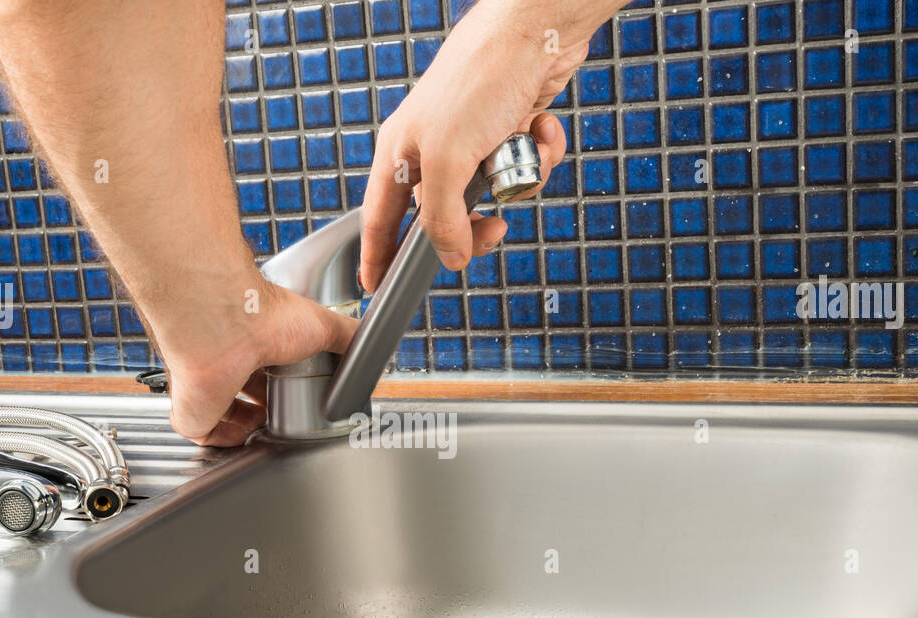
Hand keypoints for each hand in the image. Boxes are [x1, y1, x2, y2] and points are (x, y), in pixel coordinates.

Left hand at [155, 276, 356, 446]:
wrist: (229, 322)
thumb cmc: (264, 314)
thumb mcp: (323, 325)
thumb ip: (348, 336)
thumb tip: (371, 347)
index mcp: (249, 339)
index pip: (260, 367)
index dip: (276, 386)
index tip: (293, 398)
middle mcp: (223, 359)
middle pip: (239, 391)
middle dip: (261, 409)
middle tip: (282, 420)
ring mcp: (204, 383)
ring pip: (219, 412)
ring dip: (242, 426)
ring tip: (266, 435)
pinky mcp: (191, 408)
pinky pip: (201, 432)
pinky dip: (222, 440)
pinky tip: (242, 440)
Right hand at [359, 0, 585, 291]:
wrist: (534, 30)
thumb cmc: (480, 79)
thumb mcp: (449, 161)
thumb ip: (443, 219)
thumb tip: (451, 258)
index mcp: (400, 153)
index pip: (380, 219)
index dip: (378, 256)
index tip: (376, 287)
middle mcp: (432, 149)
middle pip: (446, 216)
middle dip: (478, 223)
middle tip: (497, 228)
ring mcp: (472, 140)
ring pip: (493, 192)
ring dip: (519, 179)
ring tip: (522, 152)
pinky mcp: (508, 128)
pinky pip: (523, 164)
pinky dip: (538, 152)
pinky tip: (540, 126)